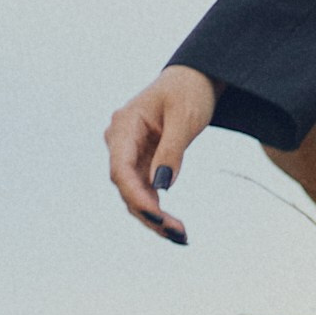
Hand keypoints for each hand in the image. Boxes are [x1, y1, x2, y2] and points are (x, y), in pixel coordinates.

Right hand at [105, 65, 217, 242]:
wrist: (194, 77)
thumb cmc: (190, 91)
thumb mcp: (185, 119)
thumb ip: (172, 152)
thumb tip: (161, 188)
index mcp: (124, 125)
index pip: (121, 169)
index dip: (135, 196)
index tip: (156, 216)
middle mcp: (120, 141)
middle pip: (125, 186)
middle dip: (149, 213)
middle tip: (178, 234)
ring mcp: (129, 152)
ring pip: (133, 193)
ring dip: (154, 217)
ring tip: (180, 236)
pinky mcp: (142, 160)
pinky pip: (144, 190)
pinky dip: (158, 208)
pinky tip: (174, 227)